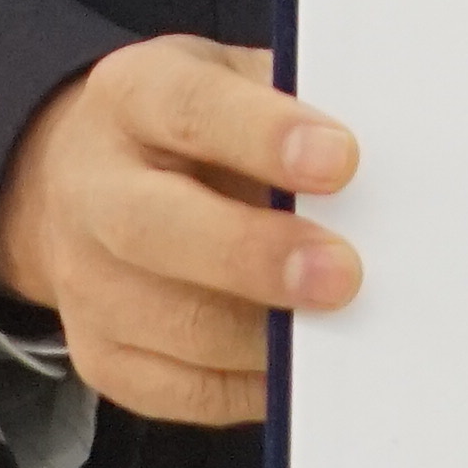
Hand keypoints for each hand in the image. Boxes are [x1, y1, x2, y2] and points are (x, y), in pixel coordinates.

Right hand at [0, 35, 360, 424]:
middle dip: (255, 255)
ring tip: (336, 328)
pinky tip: (299, 367)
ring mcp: (84, 281)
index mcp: (132, 95)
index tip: (341, 161)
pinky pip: (176, 388)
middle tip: (342, 273)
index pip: (189, 109)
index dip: (265, 136)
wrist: (91, 179)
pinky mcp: (101, 354)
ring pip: (169, 322)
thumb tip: (383, 165)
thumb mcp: (236, 79)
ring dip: (261, 335)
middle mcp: (92, 189)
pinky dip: (247, 385)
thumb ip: (295, 106)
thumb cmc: (198, 128)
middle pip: (155, 228)